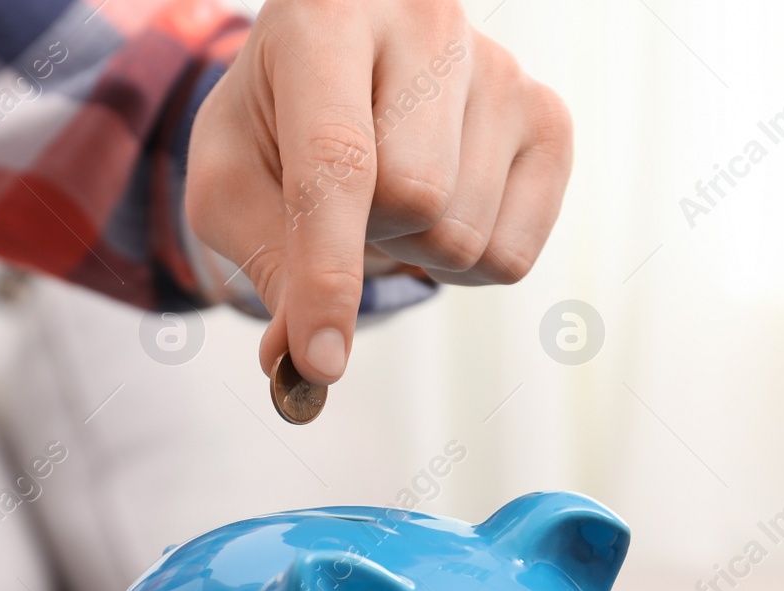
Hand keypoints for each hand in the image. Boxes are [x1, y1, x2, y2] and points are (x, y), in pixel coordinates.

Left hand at [186, 0, 573, 383]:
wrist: (345, 71)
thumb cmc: (277, 124)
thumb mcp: (233, 180)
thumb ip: (262, 263)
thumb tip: (299, 363)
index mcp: (327, 16)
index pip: (340, 160)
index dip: (328, 270)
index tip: (320, 360)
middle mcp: (428, 22)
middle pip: (416, 202)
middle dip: (367, 240)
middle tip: (342, 205)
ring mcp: (502, 69)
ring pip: (464, 236)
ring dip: (412, 253)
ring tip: (390, 201)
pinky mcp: (549, 119)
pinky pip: (512, 256)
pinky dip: (463, 265)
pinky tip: (440, 208)